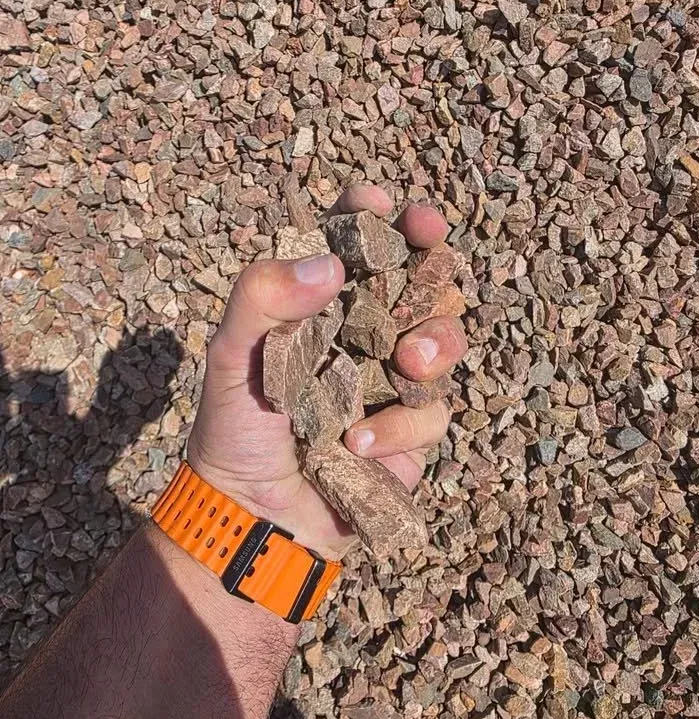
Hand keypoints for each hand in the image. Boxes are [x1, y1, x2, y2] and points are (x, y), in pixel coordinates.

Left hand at [186, 185, 466, 560]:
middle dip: (431, 254)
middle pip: (418, 279)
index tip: (378, 204)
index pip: (353, 245)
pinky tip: (358, 441)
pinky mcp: (411, 430)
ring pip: (445, 337)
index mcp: (321, 305)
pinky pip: (432, 412)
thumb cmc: (235, 427)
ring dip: (437, 337)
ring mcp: (392, 381)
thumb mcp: (232, 355)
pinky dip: (399, 425)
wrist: (253, 514)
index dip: (371, 216)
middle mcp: (364, 333)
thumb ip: (262, 298)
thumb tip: (330, 266)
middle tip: (431, 238)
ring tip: (410, 359)